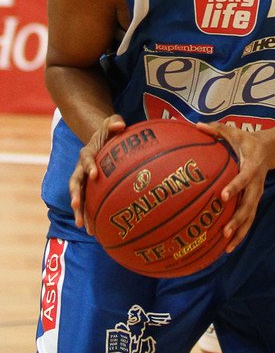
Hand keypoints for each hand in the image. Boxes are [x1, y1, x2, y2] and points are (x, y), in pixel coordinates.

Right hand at [69, 114, 125, 231]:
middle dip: (75, 195)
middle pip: (75, 183)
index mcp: (87, 153)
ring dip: (80, 211)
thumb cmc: (109, 131)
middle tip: (76, 206)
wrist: (102, 139)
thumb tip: (121, 125)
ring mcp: (83, 180)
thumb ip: (114, 123)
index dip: (89, 167)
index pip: (86, 160)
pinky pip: (87, 203)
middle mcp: (81, 168)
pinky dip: (89, 215)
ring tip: (84, 227)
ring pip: (79, 197)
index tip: (94, 175)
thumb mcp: (111, 123)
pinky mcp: (88, 189)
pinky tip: (96, 230)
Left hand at [196, 122, 274, 252]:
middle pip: (249, 204)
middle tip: (225, 231)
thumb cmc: (247, 141)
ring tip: (227, 246)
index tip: (223, 197)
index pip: (244, 178)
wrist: (270, 149)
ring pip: (250, 216)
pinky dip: (240, 234)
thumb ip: (217, 130)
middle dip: (238, 219)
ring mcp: (257, 194)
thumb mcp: (235, 132)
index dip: (235, 187)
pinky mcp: (254, 201)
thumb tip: (196, 125)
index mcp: (252, 166)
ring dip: (240, 231)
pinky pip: (249, 219)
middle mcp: (256, 183)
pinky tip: (228, 247)